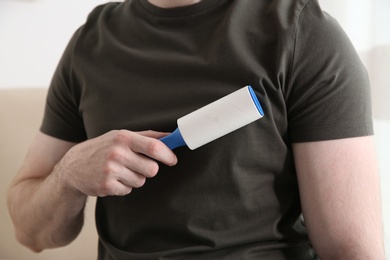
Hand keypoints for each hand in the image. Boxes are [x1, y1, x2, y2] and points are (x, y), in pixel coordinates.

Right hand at [56, 130, 177, 196]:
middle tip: (138, 165)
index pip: (154, 147)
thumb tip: (170, 136)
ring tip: (120, 171)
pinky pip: (129, 190)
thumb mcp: (119, 136)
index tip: (173, 159)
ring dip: (135, 178)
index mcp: (123, 137)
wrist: (73, 167)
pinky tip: (112, 179)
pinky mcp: (107, 186)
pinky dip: (124, 186)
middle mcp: (117, 153)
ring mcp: (111, 170)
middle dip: (149, 170)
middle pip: (152, 169)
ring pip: (142, 181)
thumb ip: (145, 136)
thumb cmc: (102, 148)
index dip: (168, 155)